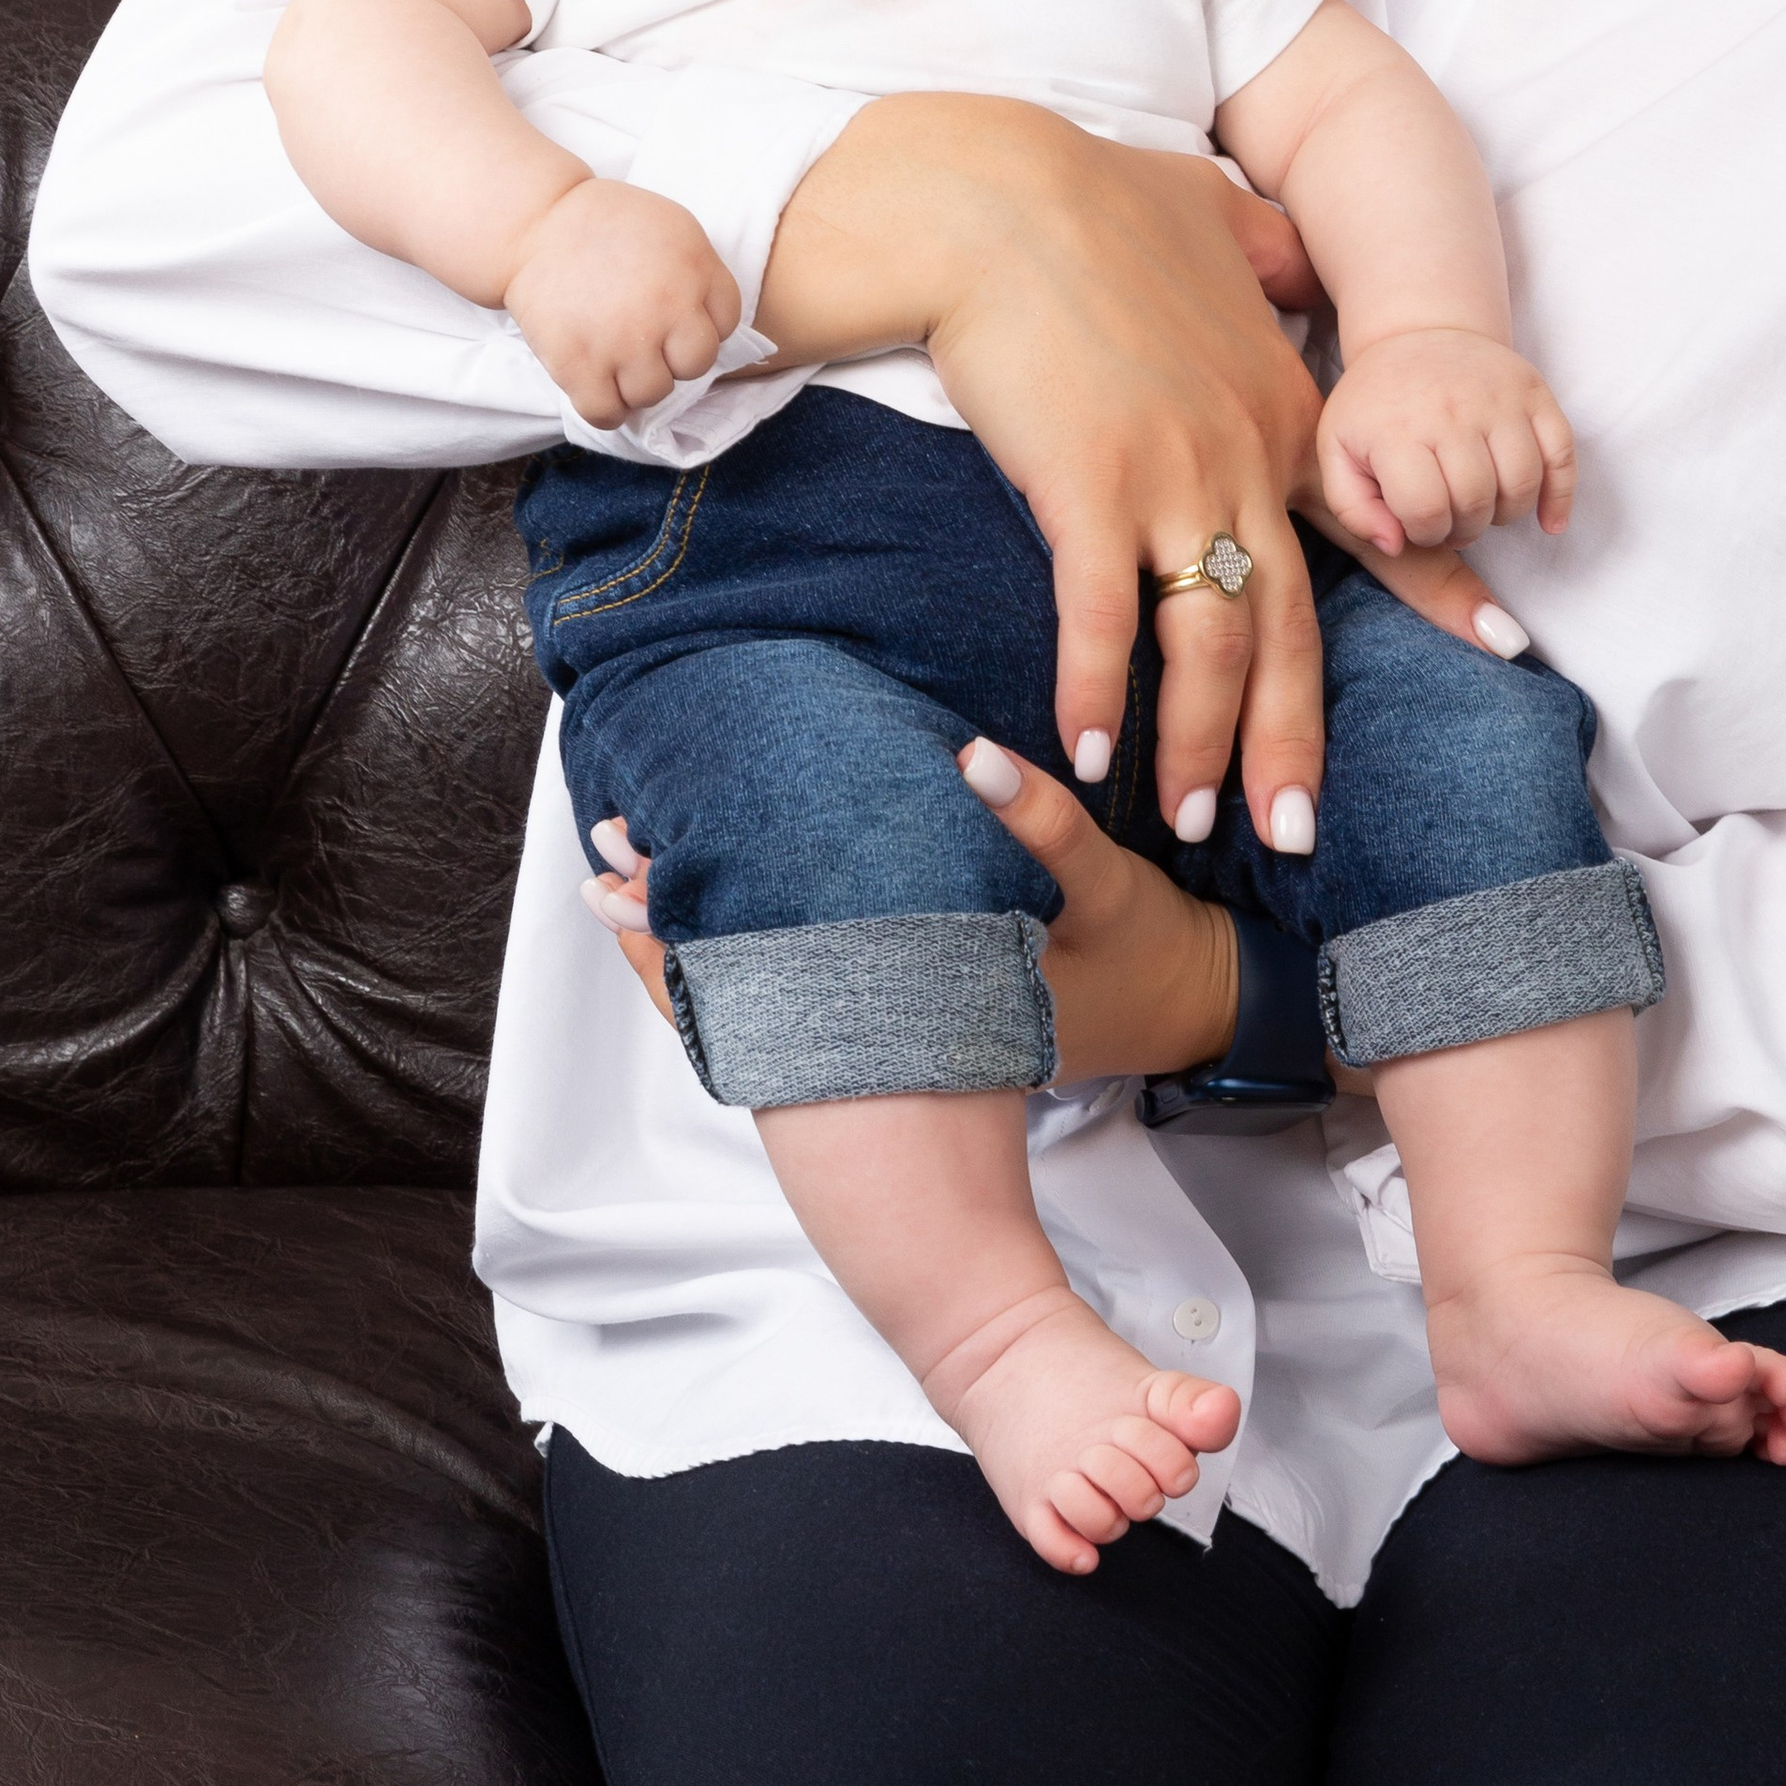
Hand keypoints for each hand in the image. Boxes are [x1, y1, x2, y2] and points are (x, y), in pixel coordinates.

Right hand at [504, 178, 743, 430]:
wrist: (535, 223)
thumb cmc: (606, 221)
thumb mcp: (674, 227)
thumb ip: (700, 271)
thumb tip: (711, 322)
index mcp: (695, 269)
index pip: (726, 324)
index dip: (701, 324)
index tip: (676, 319)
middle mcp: (666, 308)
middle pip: (696, 364)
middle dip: (675, 356)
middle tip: (648, 341)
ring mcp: (621, 340)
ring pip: (653, 393)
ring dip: (639, 383)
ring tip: (619, 360)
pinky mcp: (577, 364)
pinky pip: (606, 413)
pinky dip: (607, 410)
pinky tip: (599, 388)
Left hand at [578, 775, 1255, 1087]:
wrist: (1176, 1010)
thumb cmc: (1135, 942)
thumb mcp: (1099, 880)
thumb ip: (1038, 817)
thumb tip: (969, 757)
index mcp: (929, 990)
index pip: (781, 958)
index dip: (699, 911)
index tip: (630, 860)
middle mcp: (898, 1023)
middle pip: (758, 979)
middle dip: (683, 913)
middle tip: (610, 854)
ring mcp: (899, 1027)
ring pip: (774, 992)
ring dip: (708, 929)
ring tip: (633, 879)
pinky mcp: (912, 1012)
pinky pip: (809, 992)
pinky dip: (755, 948)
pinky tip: (719, 902)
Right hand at [756, 98, 1521, 842]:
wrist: (999, 195)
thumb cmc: (1092, 197)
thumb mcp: (1214, 215)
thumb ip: (1267, 252)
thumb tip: (1290, 253)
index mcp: (1281, 408)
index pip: (1377, 520)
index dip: (1441, 590)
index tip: (1505, 650)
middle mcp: (1244, 458)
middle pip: (1290, 628)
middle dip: (1296, 740)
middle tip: (1298, 831)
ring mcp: (1171, 478)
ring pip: (1208, 643)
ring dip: (1201, 744)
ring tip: (1189, 820)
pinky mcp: (1087, 489)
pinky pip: (1103, 619)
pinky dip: (1095, 693)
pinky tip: (1083, 754)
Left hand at [1314, 332, 1576, 554]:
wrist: (1417, 333)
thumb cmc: (1375, 404)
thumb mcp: (1337, 450)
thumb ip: (1352, 509)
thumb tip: (1395, 544)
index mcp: (1396, 427)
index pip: (1426, 509)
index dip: (1425, 533)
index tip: (1419, 523)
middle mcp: (1450, 410)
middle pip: (1476, 502)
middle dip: (1464, 528)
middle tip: (1452, 519)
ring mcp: (1498, 399)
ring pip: (1521, 484)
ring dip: (1505, 514)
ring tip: (1484, 507)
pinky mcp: (1533, 392)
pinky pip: (1562, 454)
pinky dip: (1560, 496)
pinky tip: (1548, 520)